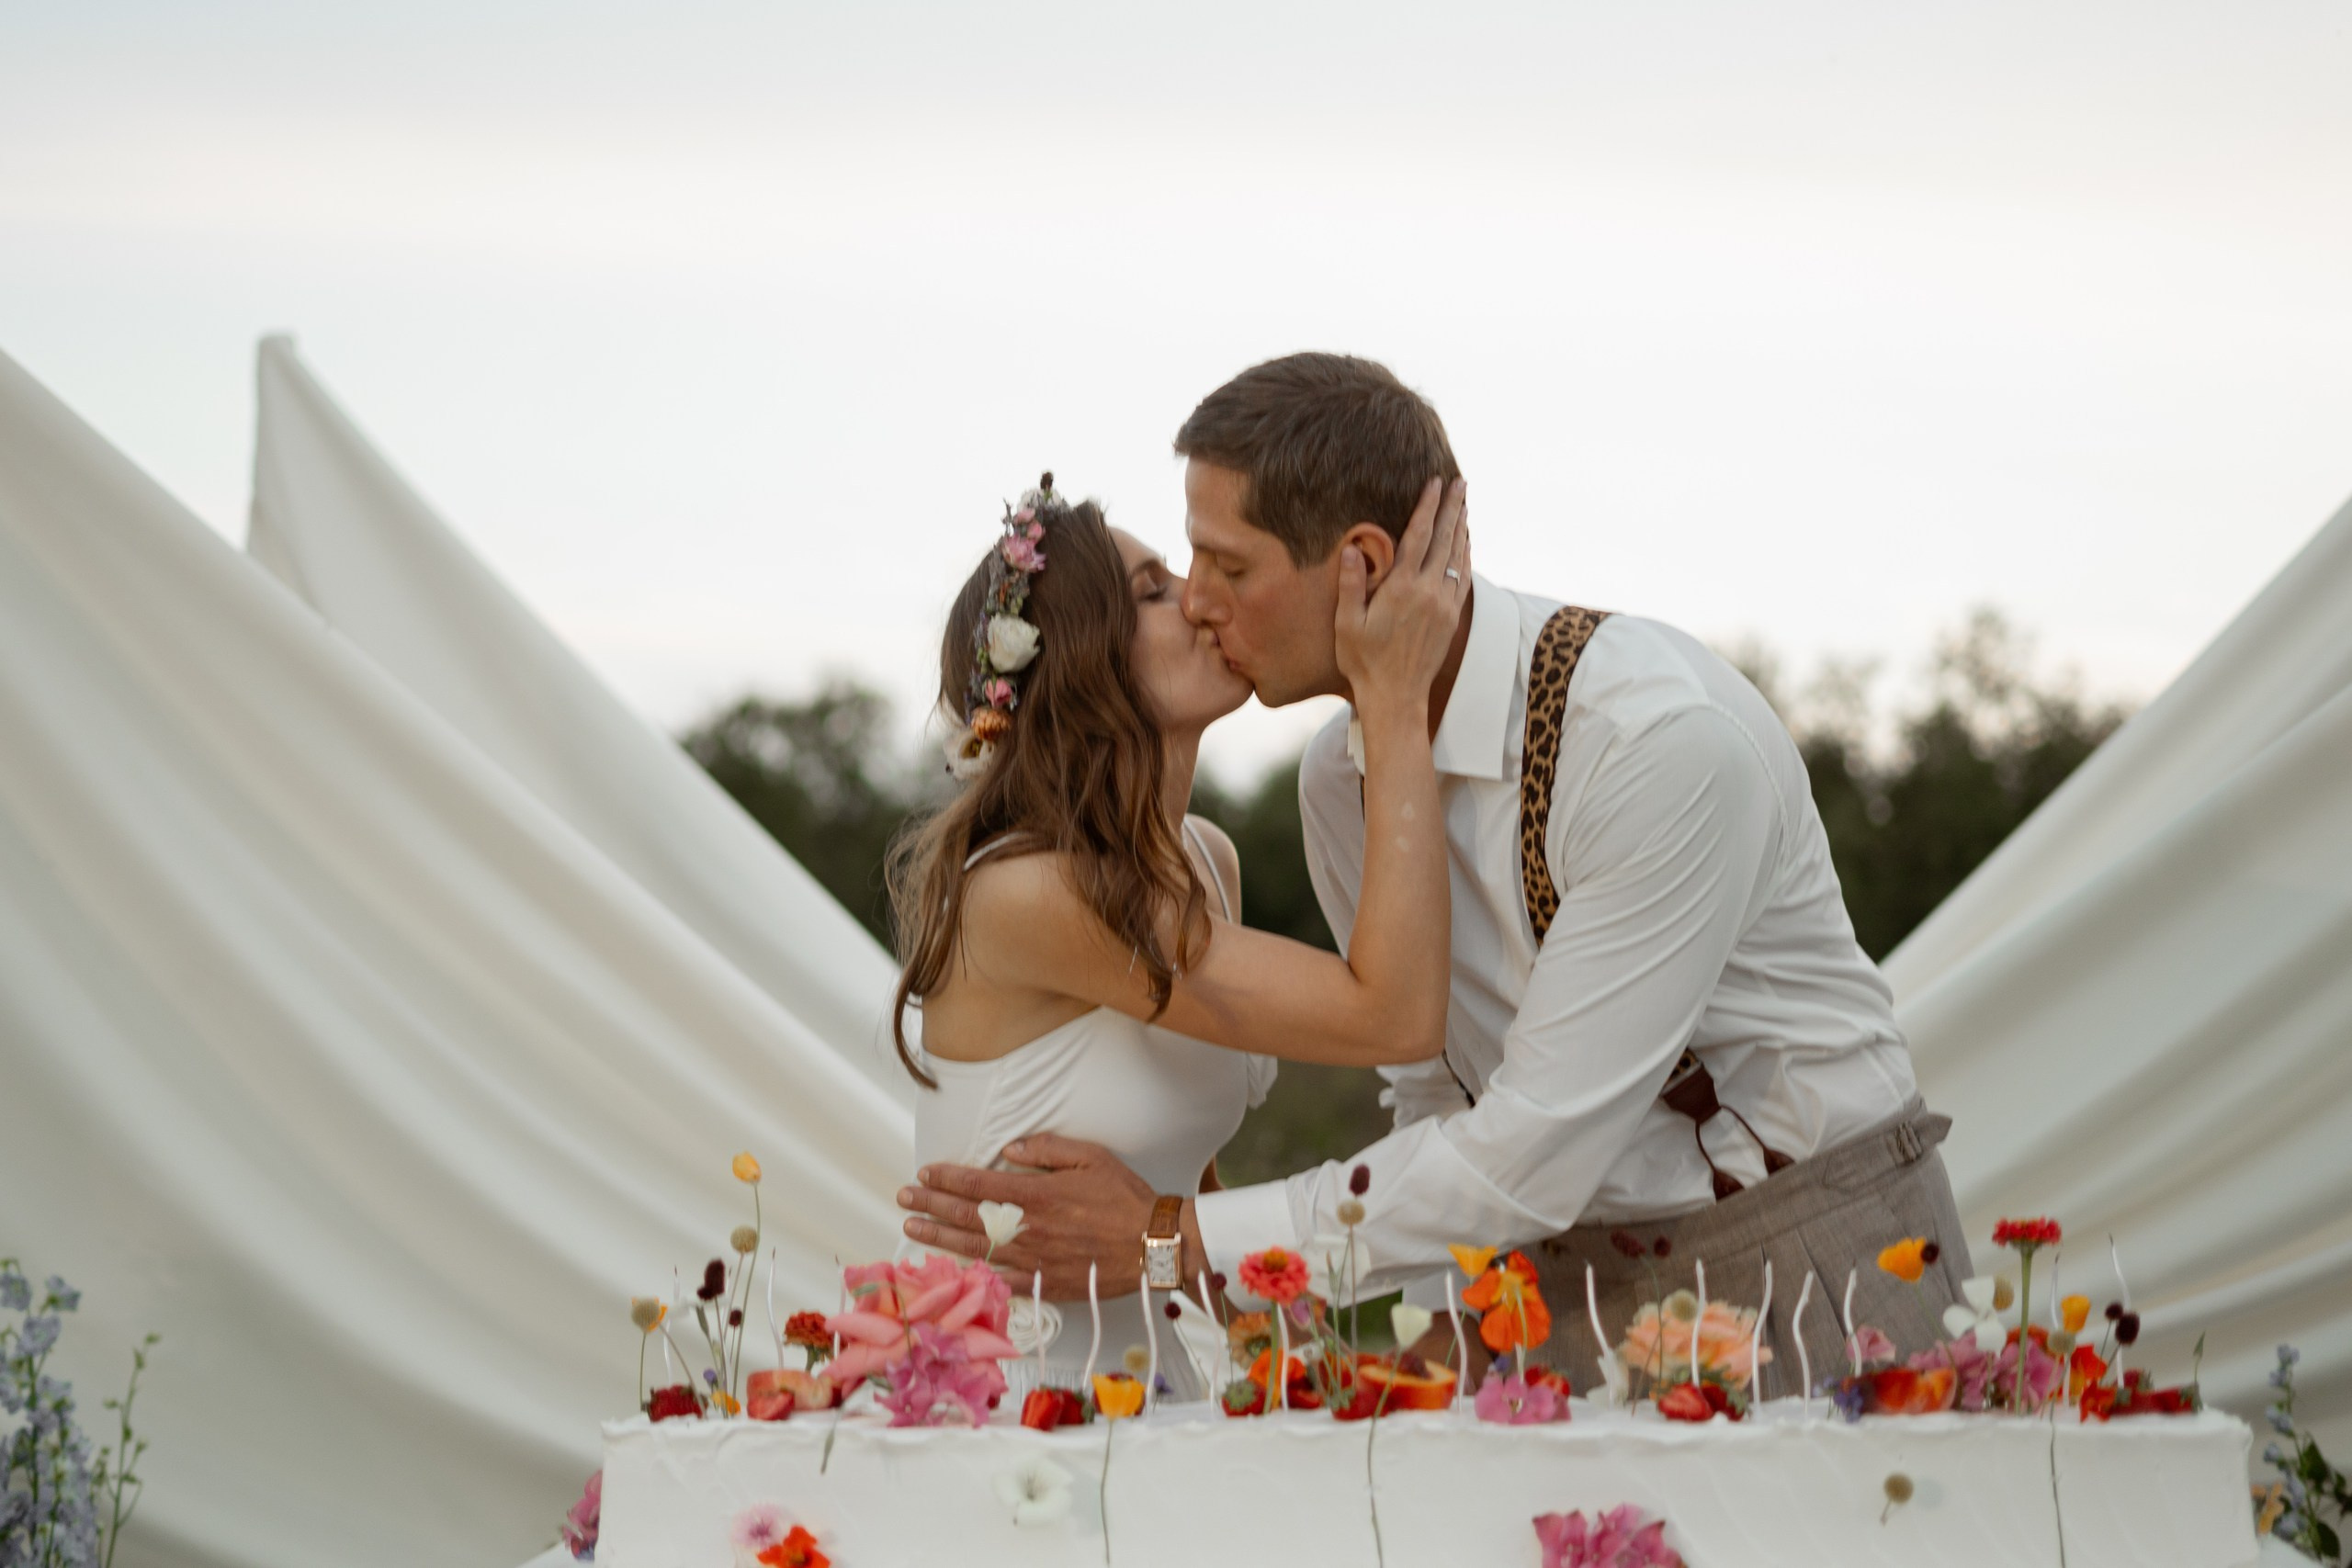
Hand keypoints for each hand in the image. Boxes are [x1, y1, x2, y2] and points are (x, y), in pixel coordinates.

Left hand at [899, 1134, 1159, 1298]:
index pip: (978, 1183)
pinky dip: (974, 1274)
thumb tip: (1010, 1150)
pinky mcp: (1044, 1282)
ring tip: (913, 1229)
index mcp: (1036, 1194)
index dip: (947, 1178)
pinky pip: (1001, 1280)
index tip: (925, 1173)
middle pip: (967, 1215)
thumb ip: (1047, 1149)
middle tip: (904, 1199)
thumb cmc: (1125, 1197)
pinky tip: (953, 1268)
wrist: (1153, 1244)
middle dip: (931, 1204)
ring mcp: (1033, 1258)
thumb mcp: (1091, 1157)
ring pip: (975, 1247)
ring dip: (940, 1236)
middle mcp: (1027, 1227)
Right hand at [1335, 476, 1469, 724]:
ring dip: (1462, 528)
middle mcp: (1428, 592)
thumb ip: (1351, 584)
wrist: (1396, 696)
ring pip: (1459, 557)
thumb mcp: (1347, 624)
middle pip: (1445, 540)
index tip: (1436, 483)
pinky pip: (1464, 578)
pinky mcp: (1452, 618)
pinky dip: (1466, 556)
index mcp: (1401, 589)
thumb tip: (1353, 547)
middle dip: (1453, 508)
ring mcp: (1444, 605)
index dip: (1428, 507)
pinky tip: (1465, 543)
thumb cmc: (1364, 662)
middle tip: (1461, 483)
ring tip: (1465, 504)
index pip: (1418, 537)